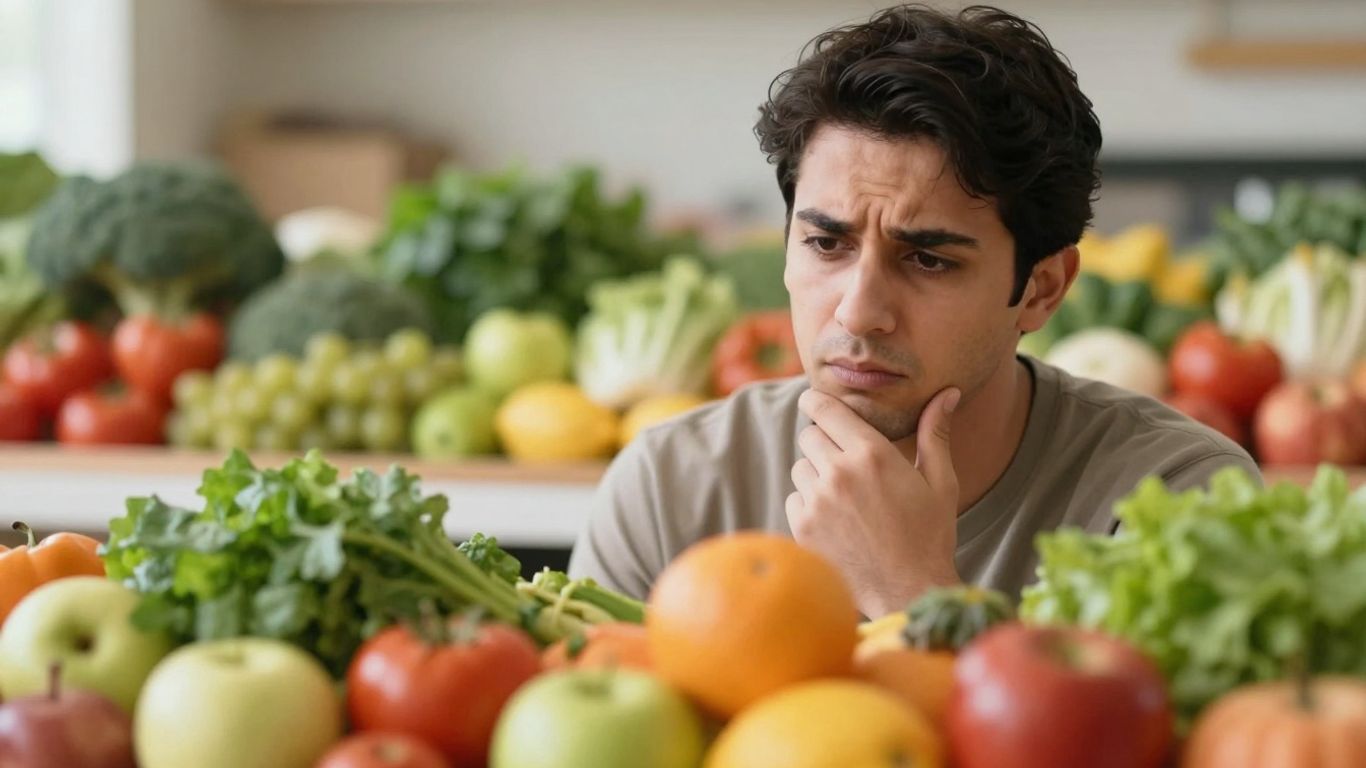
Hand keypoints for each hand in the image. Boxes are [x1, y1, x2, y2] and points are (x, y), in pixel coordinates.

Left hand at [786, 387, 962, 617]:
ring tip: (845, 497)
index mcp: (872, 454)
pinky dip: (808, 504)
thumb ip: (935, 433)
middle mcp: (840, 473)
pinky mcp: (803, 528)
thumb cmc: (930, 534)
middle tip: (844, 461)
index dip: (815, 401)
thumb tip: (948, 393)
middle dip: (823, 442)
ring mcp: (818, 501)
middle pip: (808, 435)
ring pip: (800, 468)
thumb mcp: (940, 482)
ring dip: (815, 475)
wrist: (909, 590)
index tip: (812, 401)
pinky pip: (794, 499)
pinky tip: (837, 521)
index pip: (825, 409)